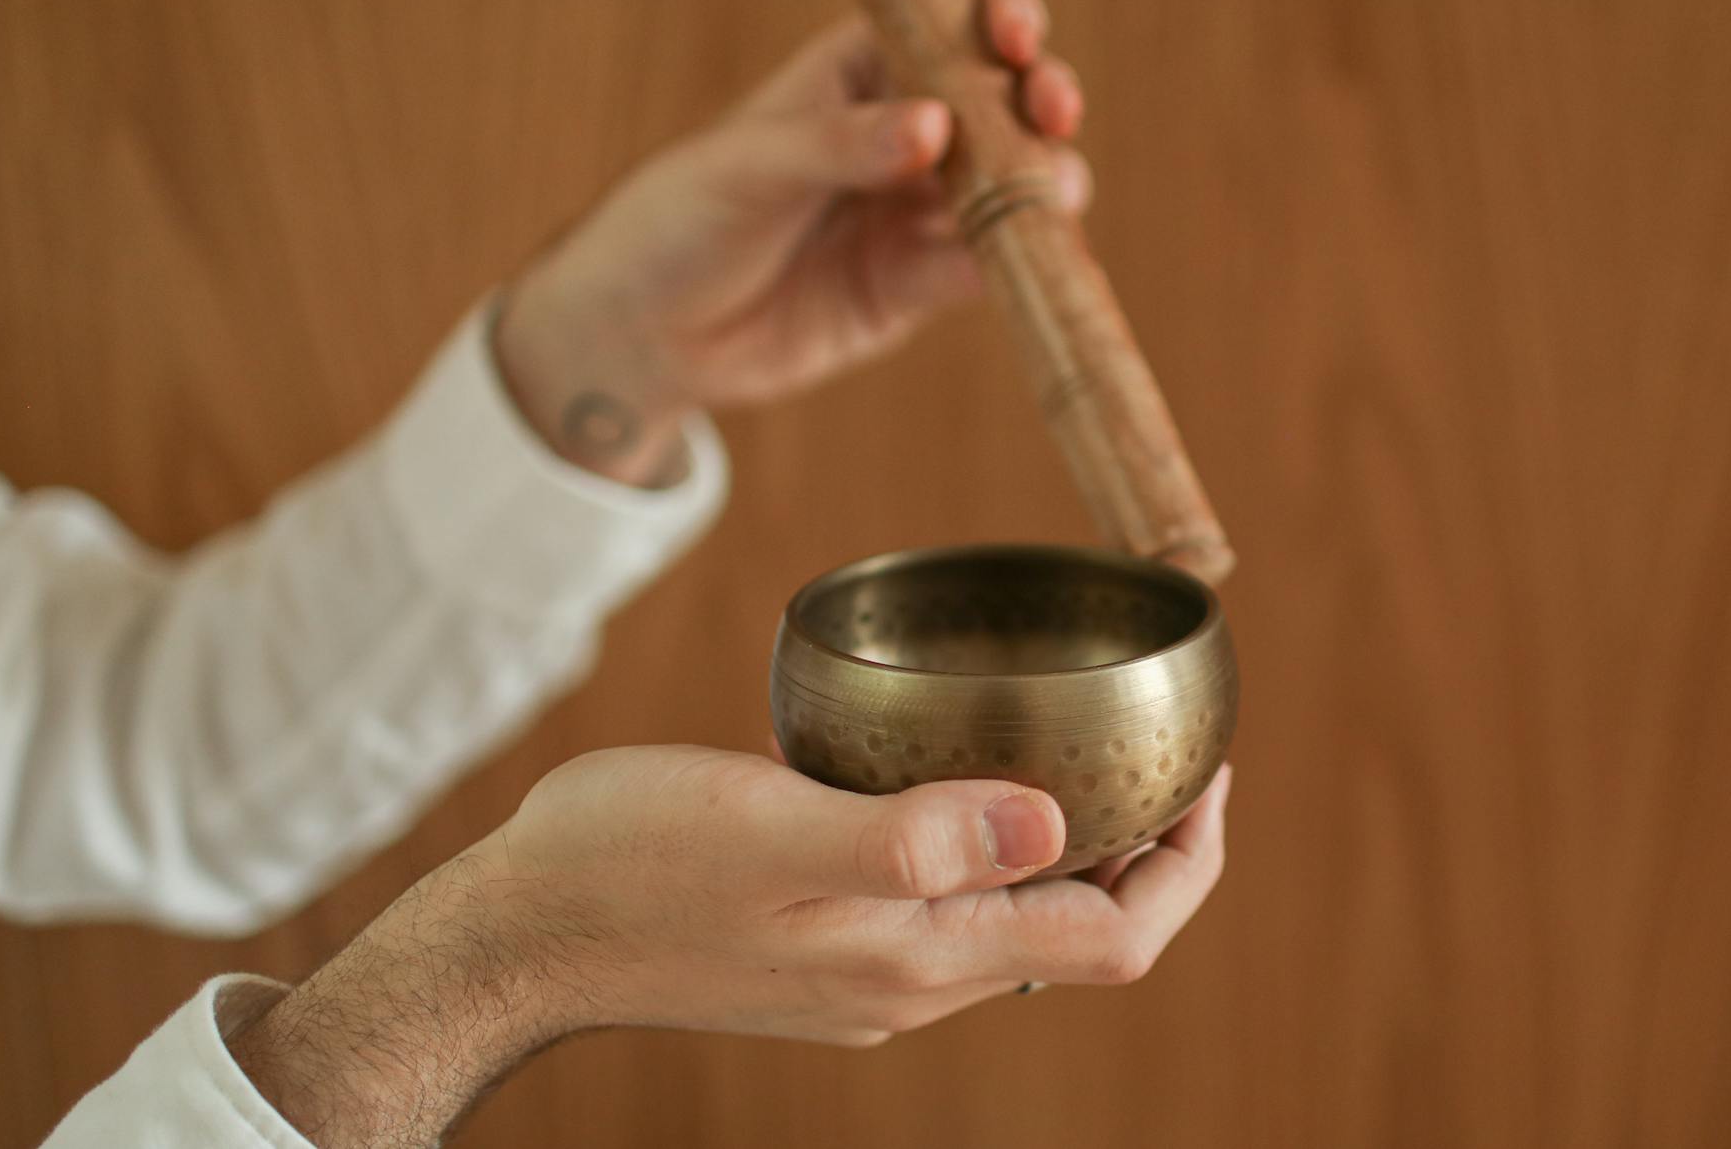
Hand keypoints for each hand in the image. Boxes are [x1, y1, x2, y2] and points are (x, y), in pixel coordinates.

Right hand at [229, 748, 1230, 1145]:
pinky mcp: (816, 947)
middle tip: (1164, 750)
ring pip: (1011, 918)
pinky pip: (941, 903)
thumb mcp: (772, 833)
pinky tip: (948, 776)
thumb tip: (1057, 825)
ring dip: (1068, 848)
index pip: (1116, 936)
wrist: (519, 933)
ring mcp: (861, 973)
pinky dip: (985, 845)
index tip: (1211, 769)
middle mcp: (906, 980)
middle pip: (1079, 932)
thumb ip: (914, 838)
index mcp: (917, 956)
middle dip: (1144, 849)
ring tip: (1079, 753)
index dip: (1188, 860)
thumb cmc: (629, 865)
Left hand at [494, 0, 1090, 485]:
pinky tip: (1024, 262)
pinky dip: (1010, 264)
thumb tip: (938, 126)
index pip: (945, 23)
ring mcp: (911, 213)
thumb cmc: (674, 220)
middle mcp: (897, 137)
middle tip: (1052, 113)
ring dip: (1040, 184)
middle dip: (1041, 99)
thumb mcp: (748, 167)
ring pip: (1006, 187)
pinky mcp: (911, 287)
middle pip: (1000, 102)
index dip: (996, 17)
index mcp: (855, 74)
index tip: (1014, 37)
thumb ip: (841, 146)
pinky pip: (976, 269)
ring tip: (1051, 193)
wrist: (640, 336)